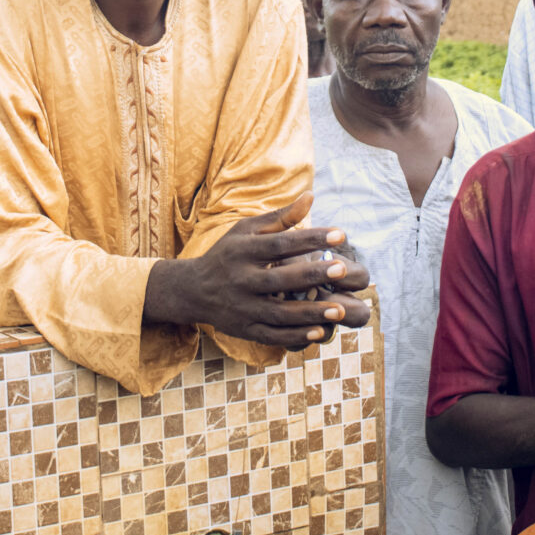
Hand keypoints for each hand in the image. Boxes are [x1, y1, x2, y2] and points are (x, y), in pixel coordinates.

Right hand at [146, 205, 374, 349]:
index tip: (340, 234)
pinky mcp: (245, 330)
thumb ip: (280, 217)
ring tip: (340, 310)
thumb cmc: (228, 254)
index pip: (280, 243)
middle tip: (342, 269)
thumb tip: (311, 197)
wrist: (193, 290)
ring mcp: (243, 308)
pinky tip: (320, 332)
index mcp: (243, 251)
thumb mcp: (246, 230)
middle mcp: (242, 280)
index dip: (310, 238)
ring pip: (279, 314)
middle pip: (279, 279)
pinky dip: (295, 337)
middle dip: (311, 275)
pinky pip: (273, 336)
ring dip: (310, 313)